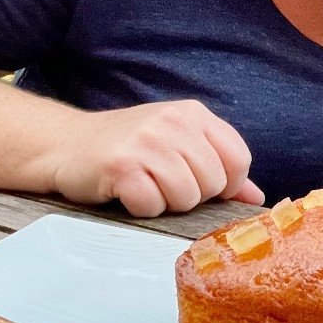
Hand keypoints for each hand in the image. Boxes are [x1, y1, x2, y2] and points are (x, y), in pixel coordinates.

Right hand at [50, 100, 264, 216]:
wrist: (65, 145)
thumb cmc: (127, 149)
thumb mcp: (178, 146)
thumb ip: (219, 167)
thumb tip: (257, 196)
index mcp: (193, 114)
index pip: (239, 159)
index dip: (226, 184)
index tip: (200, 184)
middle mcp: (172, 122)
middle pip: (214, 183)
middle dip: (192, 196)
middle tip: (161, 183)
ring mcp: (146, 142)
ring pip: (186, 198)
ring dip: (165, 203)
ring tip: (144, 186)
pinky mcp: (121, 166)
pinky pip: (152, 205)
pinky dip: (141, 208)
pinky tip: (127, 193)